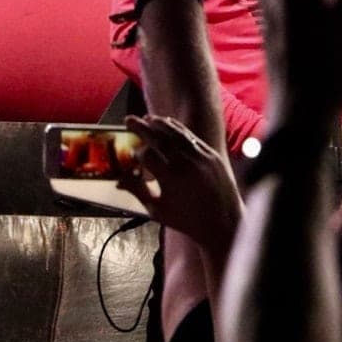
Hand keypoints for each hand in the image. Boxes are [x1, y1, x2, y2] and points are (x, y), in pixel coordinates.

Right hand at [116, 113, 242, 248]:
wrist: (223, 223)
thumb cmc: (187, 221)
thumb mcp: (158, 210)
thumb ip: (138, 192)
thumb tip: (118, 181)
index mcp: (171, 179)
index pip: (147, 156)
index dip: (136, 154)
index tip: (131, 154)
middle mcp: (186, 164)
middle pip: (160, 138)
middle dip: (142, 128)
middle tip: (129, 119)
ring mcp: (202, 157)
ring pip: (177, 133)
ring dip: (160, 124)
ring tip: (147, 118)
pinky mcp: (212, 155)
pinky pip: (192, 137)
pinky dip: (179, 129)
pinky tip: (169, 124)